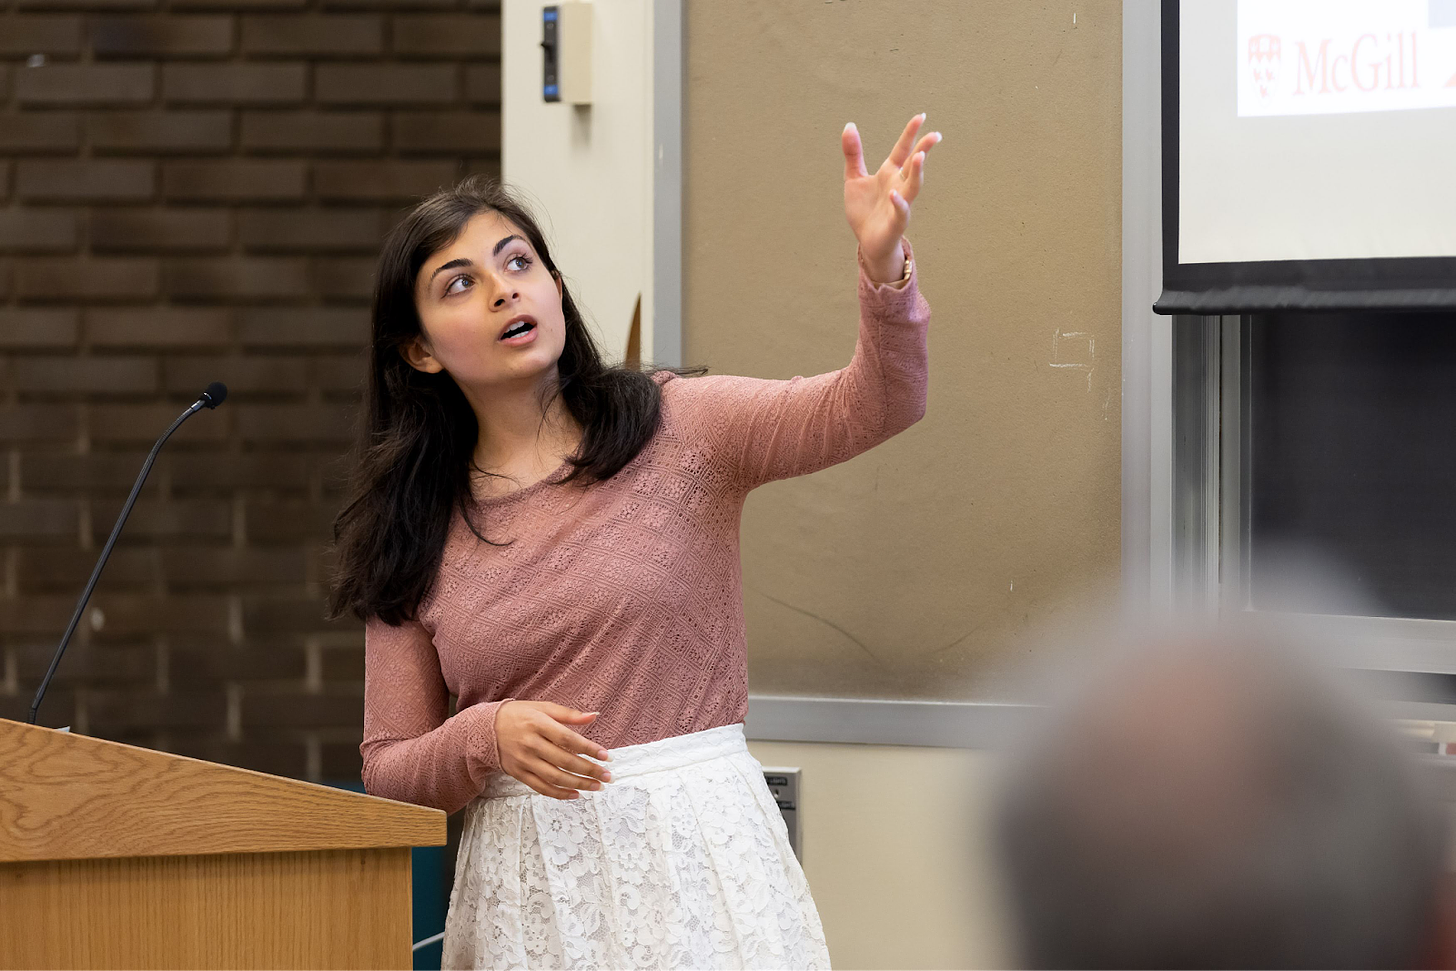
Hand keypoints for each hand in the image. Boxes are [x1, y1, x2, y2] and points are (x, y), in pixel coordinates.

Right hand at [496, 700, 612, 799]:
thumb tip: (594, 716)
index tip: (606, 756)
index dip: (588, 749)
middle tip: (608, 776)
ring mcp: (524, 761)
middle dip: (589, 770)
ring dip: (579, 784)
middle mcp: (531, 744)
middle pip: (564, 761)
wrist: (486, 728)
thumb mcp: (543, 708)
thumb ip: (569, 714)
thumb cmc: (519, 715)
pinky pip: (541, 787)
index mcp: (538, 723)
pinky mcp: (518, 774)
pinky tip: (576, 794)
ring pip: (555, 777)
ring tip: (597, 787)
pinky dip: (559, 794)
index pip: (568, 739)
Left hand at [842, 113, 941, 283]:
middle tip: (935, 135)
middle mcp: (898, 185)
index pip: (902, 149)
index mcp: (889, 173)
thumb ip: (853, 153)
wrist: (867, 241)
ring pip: (913, 186)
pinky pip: (901, 211)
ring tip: (920, 156)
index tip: (920, 116)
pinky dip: (899, 203)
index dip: (910, 133)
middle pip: (914, 165)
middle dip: (924, 149)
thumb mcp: (854, 178)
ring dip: (918, 172)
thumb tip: (849, 125)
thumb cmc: (864, 210)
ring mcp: (899, 203)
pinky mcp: (896, 222)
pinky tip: (894, 194)